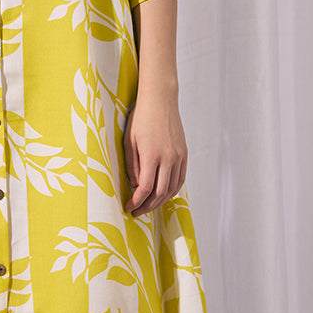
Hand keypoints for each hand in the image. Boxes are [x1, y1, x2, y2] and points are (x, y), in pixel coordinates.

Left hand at [123, 87, 187, 216]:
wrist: (160, 100)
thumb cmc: (141, 118)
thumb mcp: (129, 141)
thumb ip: (132, 166)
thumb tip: (135, 186)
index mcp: (152, 155)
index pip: (145, 188)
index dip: (136, 202)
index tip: (128, 207)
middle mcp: (168, 158)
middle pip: (160, 193)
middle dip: (147, 206)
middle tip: (136, 212)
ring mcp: (179, 156)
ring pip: (172, 189)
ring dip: (160, 202)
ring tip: (148, 205)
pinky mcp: (184, 154)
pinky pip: (180, 179)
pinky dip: (171, 191)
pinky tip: (162, 194)